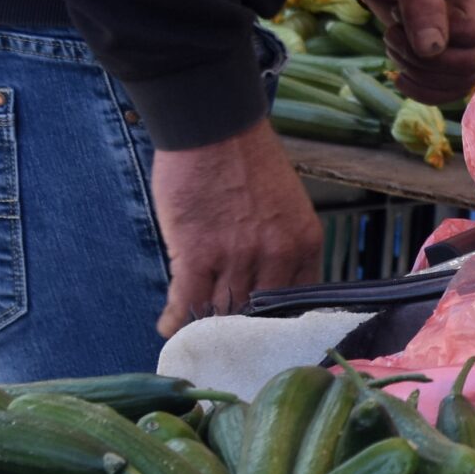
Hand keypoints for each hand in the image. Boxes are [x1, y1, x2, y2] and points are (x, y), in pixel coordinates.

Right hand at [152, 120, 323, 336]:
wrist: (214, 126)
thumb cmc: (248, 161)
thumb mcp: (286, 207)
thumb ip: (283, 246)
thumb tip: (267, 283)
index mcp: (304, 244)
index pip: (298, 302)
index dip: (277, 323)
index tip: (263, 336)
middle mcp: (277, 255)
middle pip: (259, 313)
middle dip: (242, 332)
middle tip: (227, 346)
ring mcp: (238, 256)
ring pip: (224, 310)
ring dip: (208, 327)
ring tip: (197, 339)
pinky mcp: (198, 253)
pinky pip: (188, 301)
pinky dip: (178, 319)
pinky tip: (170, 328)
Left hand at [351, 0, 474, 103]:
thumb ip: (421, 4)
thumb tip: (432, 51)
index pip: (472, 31)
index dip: (434, 35)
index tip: (398, 12)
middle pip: (471, 61)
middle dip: (424, 60)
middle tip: (392, 35)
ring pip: (464, 80)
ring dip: (422, 75)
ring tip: (394, 45)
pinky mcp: (461, 49)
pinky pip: (455, 86)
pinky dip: (426, 90)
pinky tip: (401, 78)